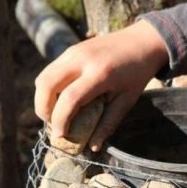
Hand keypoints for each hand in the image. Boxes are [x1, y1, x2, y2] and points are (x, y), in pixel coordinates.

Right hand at [34, 20, 168, 150]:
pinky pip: (49, 71)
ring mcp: (73, 52)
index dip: (60, 120)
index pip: (69, 99)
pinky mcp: (70, 50)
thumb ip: (108, 123)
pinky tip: (59, 99)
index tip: (60, 135)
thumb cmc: (137, 73)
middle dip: (42, 109)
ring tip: (54, 113)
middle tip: (52, 123)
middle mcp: (81, 60)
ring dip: (42, 99)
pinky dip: (48, 88)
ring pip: (43, 77)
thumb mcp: (127, 100)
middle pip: (46, 85)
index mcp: (99, 74)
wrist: (143, 39)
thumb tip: (93, 147)